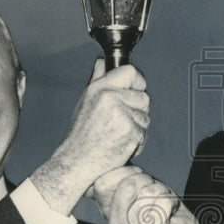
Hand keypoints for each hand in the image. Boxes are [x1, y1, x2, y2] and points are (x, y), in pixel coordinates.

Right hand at [29, 59, 149, 214]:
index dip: (137, 82)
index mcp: (99, 88)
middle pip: (144, 97)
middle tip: (121, 122)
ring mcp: (122, 115)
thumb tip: (102, 62)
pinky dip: (137, 142)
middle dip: (138, 110)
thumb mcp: (86, 101)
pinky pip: (144, 133)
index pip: (130, 72)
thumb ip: (98, 80)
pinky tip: (121, 144)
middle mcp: (110, 98)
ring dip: (137, 128)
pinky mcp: (131, 131)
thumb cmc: (82, 134)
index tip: (136, 90)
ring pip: (146, 117)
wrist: (78, 161)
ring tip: (118, 134)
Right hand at [92, 167, 204, 223]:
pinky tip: (168, 210)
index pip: (102, 183)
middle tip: (151, 190)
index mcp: (105, 209)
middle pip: (127, 185)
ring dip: (160, 190)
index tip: (136, 176)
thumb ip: (122, 173)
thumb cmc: (157, 201)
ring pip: (148, 192)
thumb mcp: (136, 182)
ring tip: (160, 201)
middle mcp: (115, 223)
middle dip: (144, 180)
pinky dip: (171, 200)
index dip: (124, 172)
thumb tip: (117, 156)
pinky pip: (164, 202)